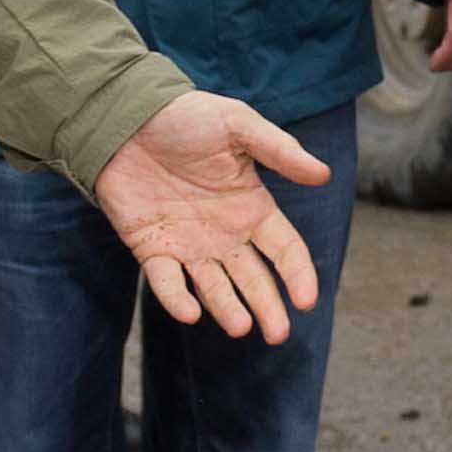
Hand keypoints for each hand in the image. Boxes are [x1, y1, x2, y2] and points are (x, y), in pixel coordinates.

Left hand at [93, 91, 330, 342]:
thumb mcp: (237, 125)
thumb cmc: (188, 117)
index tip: (307, 300)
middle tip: (278, 334)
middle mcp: (224, 233)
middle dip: (268, 307)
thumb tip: (324, 174)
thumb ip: (278, 150)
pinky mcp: (151, 248)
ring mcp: (188, 244)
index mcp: (251, 206)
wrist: (127, 117)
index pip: (284, 249)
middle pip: (254, 278)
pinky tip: (190, 312)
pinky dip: (177, 299)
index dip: (298, 274)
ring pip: (214, 288)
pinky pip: (166, 282)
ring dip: (227, 309)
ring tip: (239, 327)